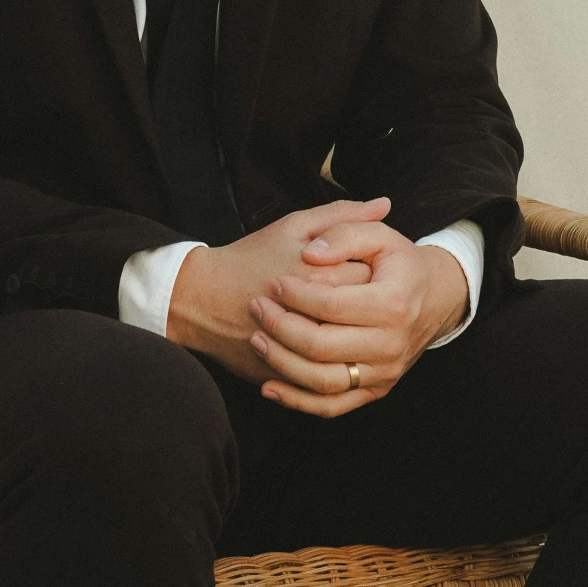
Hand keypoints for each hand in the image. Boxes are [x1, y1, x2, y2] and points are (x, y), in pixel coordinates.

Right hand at [166, 197, 387, 381]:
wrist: (203, 299)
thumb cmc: (250, 258)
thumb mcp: (293, 226)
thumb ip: (342, 215)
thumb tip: (385, 205)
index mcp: (324, 277)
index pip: (373, 278)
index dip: (371, 271)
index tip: (355, 266)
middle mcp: (320, 317)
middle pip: (366, 317)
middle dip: (363, 307)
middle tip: (346, 294)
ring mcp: (305, 351)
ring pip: (349, 353)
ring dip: (350, 339)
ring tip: (333, 320)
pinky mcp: (293, 374)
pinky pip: (328, 381)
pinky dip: (333, 367)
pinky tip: (327, 347)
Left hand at [245, 215, 469, 416]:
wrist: (437, 298)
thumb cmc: (401, 265)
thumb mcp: (380, 236)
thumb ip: (344, 232)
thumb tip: (309, 254)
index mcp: (393, 303)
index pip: (331, 305)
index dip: (295, 295)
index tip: (274, 284)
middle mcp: (391, 344)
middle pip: (321, 346)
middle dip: (280, 327)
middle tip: (257, 308)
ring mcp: (384, 372)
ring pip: (322, 381)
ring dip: (281, 363)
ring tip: (258, 340)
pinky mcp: (376, 390)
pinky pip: (332, 406)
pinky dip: (297, 401)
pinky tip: (269, 386)